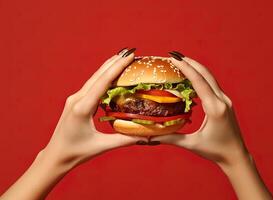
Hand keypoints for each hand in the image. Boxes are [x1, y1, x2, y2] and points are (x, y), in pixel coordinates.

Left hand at [0, 48, 145, 199]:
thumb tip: (146, 135)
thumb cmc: (76, 152)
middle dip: (114, 62)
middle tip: (130, 51)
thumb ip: (125, 139)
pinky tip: (111, 74)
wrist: (56, 155)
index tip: (130, 55)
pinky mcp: (75, 102)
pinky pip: (91, 85)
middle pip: (98, 75)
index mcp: (82, 108)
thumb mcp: (102, 146)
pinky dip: (103, 77)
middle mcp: (77, 99)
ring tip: (123, 57)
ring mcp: (74, 99)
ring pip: (94, 78)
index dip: (117, 67)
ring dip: (108, 67)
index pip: (103, 82)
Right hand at [153, 54, 246, 166]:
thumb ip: (170, 138)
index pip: (199, 82)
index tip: (174, 58)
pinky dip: (201, 77)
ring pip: (210, 78)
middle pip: (206, 74)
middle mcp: (222, 101)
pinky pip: (212, 85)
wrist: (236, 156)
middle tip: (174, 55)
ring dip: (196, 68)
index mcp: (215, 108)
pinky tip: (192, 76)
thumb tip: (150, 135)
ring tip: (181, 61)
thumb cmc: (216, 151)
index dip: (186, 68)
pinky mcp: (225, 103)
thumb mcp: (192, 144)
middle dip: (190, 62)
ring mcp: (226, 100)